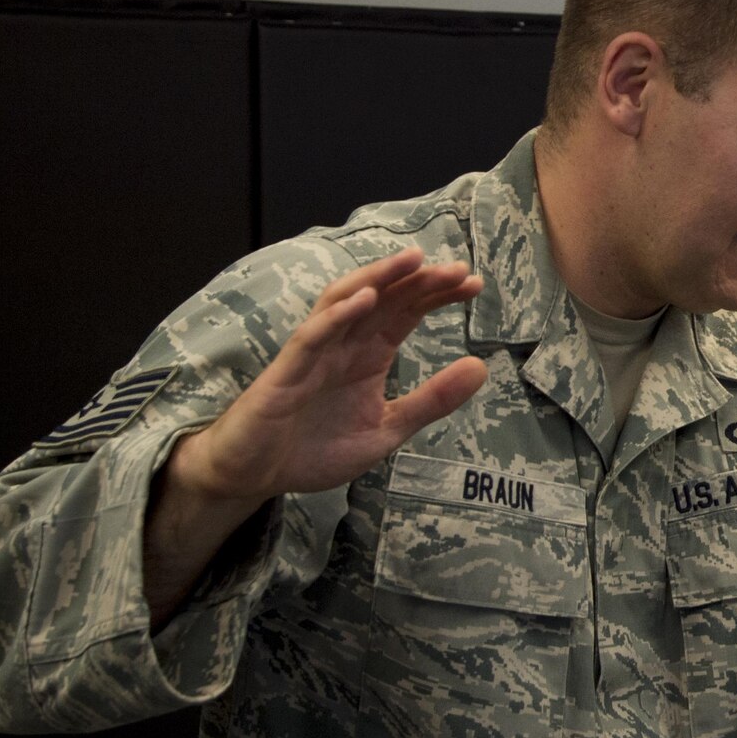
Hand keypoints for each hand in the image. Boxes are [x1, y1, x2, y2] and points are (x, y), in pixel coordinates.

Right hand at [145, 248, 485, 622]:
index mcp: (367, 355)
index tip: (474, 283)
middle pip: (383, 299)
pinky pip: (311, 336)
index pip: (406, 312)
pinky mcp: (286, 372)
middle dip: (419, 281)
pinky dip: (337, 315)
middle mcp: (342, 344)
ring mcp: (313, 353)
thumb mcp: (387, 429)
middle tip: (458, 269)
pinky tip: (364, 300)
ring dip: (378, 279)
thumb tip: (482, 367)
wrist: (254, 476)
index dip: (437, 294)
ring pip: (345, 302)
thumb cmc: (315, 448)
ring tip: (413, 261)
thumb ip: (431, 401)